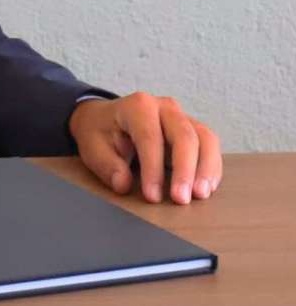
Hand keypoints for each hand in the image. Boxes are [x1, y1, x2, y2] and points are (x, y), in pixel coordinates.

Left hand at [68, 93, 221, 204]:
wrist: (104, 118)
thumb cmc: (100, 132)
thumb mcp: (92, 147)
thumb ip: (107, 165)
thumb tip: (124, 183)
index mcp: (137, 106)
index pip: (150, 137)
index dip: (153, 168)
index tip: (152, 196)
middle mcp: (164, 107)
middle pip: (184, 135)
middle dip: (185, 169)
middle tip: (181, 199)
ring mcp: (181, 117)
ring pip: (205, 138)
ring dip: (206, 168)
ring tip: (200, 195)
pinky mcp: (192, 130)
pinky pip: (210, 146)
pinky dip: (211, 168)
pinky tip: (206, 188)